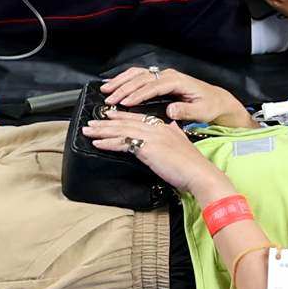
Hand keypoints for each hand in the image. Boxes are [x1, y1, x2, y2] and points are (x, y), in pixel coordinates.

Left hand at [83, 108, 218, 193]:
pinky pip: (122, 144)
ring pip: (121, 131)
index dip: (121, 116)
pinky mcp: (147, 148)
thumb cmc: (192, 165)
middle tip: (91, 122)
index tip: (108, 114)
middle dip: (106, 122)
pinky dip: (108, 143)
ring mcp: (151, 137)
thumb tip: (172, 127)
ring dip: (102, 131)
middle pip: (125, 122)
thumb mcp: (183, 144)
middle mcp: (156, 129)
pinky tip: (98, 143)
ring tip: (88, 131)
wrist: (199, 173)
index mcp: (164, 127)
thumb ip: (175, 134)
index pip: (138, 118)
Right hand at [101, 64, 238, 123]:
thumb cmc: (209, 106)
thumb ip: (185, 111)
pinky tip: (114, 84)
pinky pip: (139, 76)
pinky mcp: (159, 79)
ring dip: (120, 81)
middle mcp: (168, 75)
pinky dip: (125, 79)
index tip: (125, 103)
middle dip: (123, 88)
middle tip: (109, 99)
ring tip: (106, 89)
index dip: (138, 94)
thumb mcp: (201, 112)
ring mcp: (163, 75)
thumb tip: (170, 110)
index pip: (153, 87)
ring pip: (138, 74)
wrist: (216, 99)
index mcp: (178, 81)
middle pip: (141, 78)